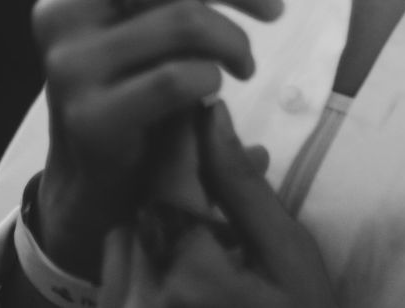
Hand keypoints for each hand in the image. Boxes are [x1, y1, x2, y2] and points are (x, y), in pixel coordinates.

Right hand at [30, 0, 283, 277]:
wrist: (90, 171)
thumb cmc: (128, 68)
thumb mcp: (139, 5)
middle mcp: (57, 7)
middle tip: (275, 6)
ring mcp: (67, 62)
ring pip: (185, 21)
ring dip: (234, 40)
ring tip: (245, 60)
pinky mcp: (89, 116)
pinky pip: (178, 78)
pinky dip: (212, 78)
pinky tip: (215, 89)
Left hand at [100, 104, 336, 307]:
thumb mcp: (286, 252)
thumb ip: (241, 185)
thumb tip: (211, 117)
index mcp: (188, 273)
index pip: (169, 180)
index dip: (182, 140)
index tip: (198, 115)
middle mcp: (144, 301)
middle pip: (143, 209)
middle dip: (176, 187)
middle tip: (216, 191)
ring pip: (126, 241)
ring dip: (159, 227)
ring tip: (209, 243)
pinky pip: (118, 281)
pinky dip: (146, 263)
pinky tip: (190, 277)